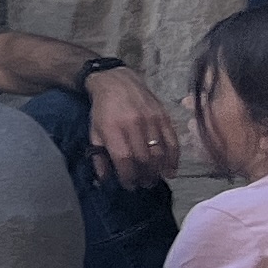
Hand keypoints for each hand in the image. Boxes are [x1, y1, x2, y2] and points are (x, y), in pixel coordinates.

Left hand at [79, 65, 180, 190]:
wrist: (117, 82)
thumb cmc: (103, 110)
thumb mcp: (94, 133)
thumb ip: (99, 157)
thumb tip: (105, 180)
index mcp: (114, 130)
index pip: (125, 159)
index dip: (128, 176)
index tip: (129, 185)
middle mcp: (134, 125)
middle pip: (144, 158)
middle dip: (145, 176)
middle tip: (144, 184)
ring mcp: (151, 120)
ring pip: (159, 152)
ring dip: (159, 170)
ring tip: (155, 179)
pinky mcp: (164, 116)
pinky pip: (172, 141)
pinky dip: (173, 158)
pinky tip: (171, 169)